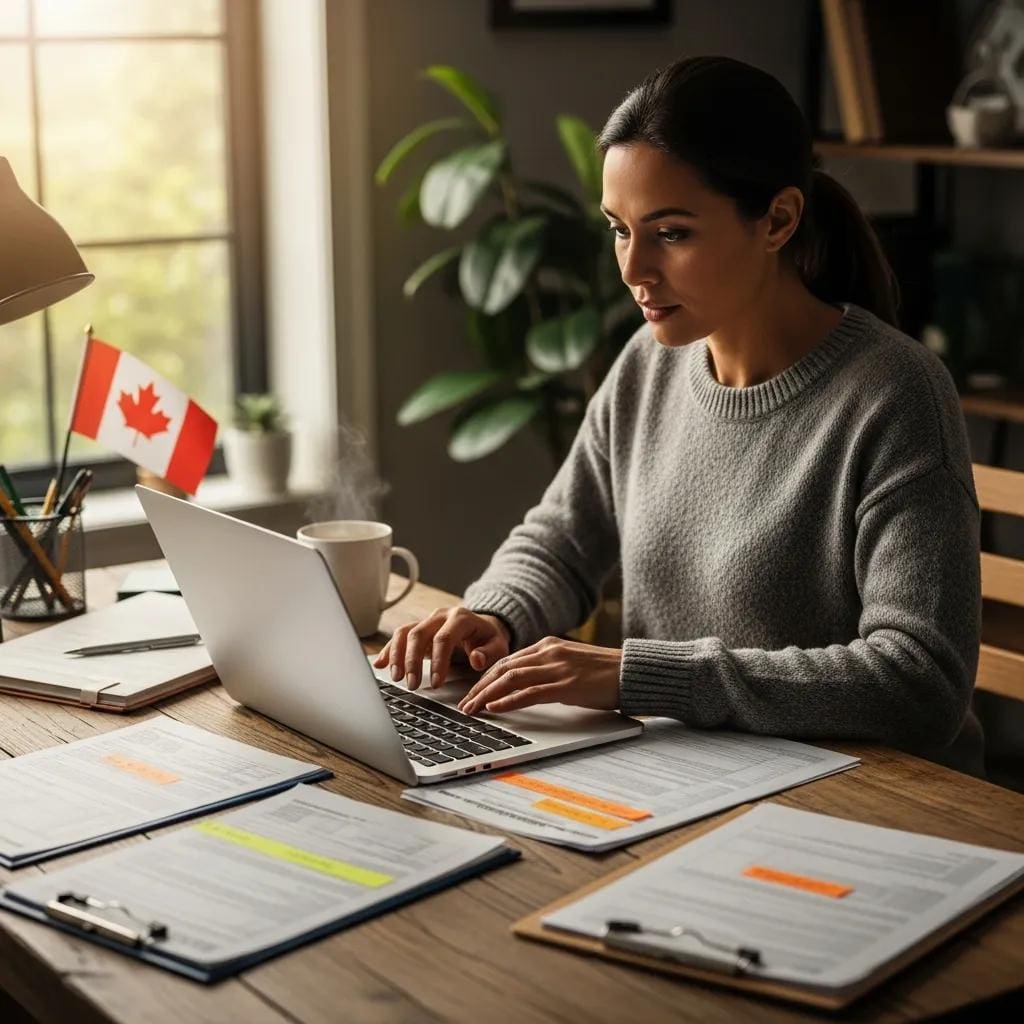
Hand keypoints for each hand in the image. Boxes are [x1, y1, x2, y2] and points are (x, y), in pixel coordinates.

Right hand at [372, 608, 510, 689]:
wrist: (483, 626)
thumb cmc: (489, 639)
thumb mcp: (498, 646)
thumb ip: (489, 653)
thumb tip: (476, 659)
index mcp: (461, 618)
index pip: (444, 638)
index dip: (438, 661)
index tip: (435, 683)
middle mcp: (440, 616)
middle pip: (419, 634)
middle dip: (412, 661)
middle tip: (411, 685)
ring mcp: (427, 621)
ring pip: (405, 633)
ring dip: (397, 655)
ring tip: (396, 677)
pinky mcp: (419, 628)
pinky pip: (399, 636)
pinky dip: (388, 650)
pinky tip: (380, 664)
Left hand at [458, 637, 621, 714]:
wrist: (634, 672)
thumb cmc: (606, 673)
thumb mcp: (571, 665)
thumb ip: (549, 670)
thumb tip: (526, 685)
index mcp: (548, 646)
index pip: (507, 661)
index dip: (485, 678)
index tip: (472, 692)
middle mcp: (549, 653)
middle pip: (502, 668)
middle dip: (479, 687)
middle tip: (464, 704)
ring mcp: (557, 668)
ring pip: (510, 679)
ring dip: (486, 695)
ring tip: (471, 709)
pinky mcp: (567, 685)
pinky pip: (530, 692)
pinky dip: (508, 700)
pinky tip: (495, 708)